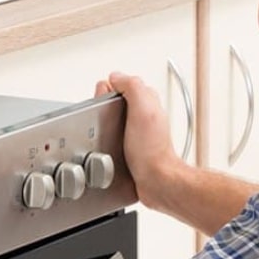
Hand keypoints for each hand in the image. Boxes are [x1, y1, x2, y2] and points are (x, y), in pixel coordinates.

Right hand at [95, 72, 187, 209]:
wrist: (155, 181)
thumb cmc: (152, 152)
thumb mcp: (143, 109)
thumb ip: (131, 86)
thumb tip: (116, 77)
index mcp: (147, 101)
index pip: (121, 84)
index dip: (108, 90)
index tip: (105, 102)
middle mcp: (143, 116)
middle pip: (114, 102)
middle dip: (103, 109)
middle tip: (105, 123)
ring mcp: (137, 133)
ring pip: (111, 121)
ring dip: (102, 127)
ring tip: (105, 137)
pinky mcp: (130, 149)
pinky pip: (112, 139)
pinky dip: (107, 142)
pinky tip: (108, 148)